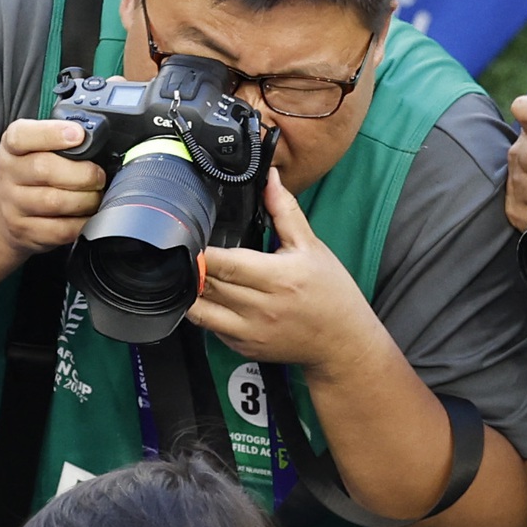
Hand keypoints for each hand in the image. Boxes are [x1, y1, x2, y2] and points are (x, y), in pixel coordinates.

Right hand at [0, 119, 106, 259]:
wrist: (2, 214)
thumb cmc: (30, 176)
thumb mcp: (33, 150)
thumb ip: (56, 141)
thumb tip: (92, 138)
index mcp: (10, 148)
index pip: (21, 136)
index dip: (51, 134)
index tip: (78, 135)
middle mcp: (8, 175)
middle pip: (44, 169)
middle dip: (82, 173)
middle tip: (98, 176)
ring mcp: (14, 206)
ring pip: (54, 202)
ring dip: (85, 199)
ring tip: (95, 196)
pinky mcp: (25, 231)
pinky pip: (60, 229)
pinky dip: (82, 223)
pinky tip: (87, 216)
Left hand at [190, 171, 389, 372]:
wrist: (342, 342)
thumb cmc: (331, 294)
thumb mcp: (311, 247)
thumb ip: (285, 212)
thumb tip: (270, 179)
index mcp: (278, 277)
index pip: (223, 263)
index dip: (200, 251)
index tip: (189, 238)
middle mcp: (261, 308)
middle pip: (207, 284)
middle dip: (192, 267)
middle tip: (184, 252)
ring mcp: (250, 331)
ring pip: (200, 310)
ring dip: (190, 291)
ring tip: (191, 275)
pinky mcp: (244, 347)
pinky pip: (210, 328)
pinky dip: (204, 310)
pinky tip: (209, 296)